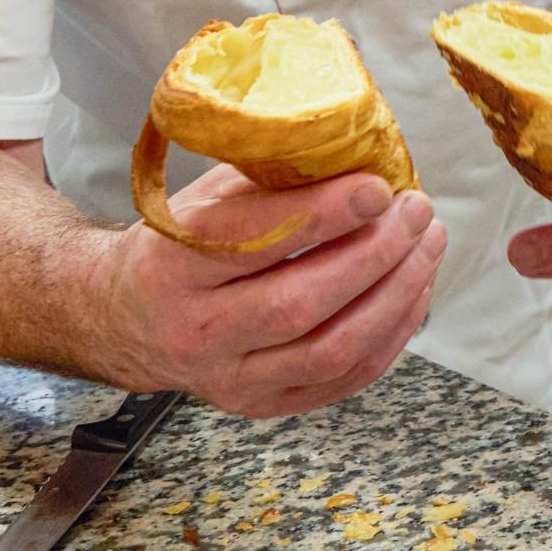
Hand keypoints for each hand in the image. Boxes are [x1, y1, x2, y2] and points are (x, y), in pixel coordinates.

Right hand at [97, 167, 446, 417]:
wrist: (123, 319)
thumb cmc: (176, 245)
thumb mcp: (201, 196)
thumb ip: (265, 176)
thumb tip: (354, 146)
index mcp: (171, 267)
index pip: (253, 241)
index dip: (323, 213)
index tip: (377, 186)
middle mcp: (197, 331)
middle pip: (300, 303)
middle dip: (375, 254)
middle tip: (416, 211)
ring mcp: (232, 379)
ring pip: (331, 349)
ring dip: (396, 295)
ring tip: (428, 244)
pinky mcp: (264, 404)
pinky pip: (344, 378)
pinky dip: (392, 333)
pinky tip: (414, 287)